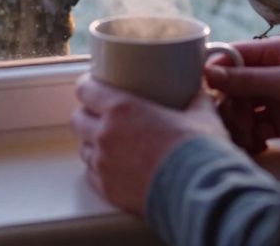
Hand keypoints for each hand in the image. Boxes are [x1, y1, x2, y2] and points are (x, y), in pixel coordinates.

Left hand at [71, 74, 231, 215]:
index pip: (85, 90)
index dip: (88, 86)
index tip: (94, 86)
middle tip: (101, 115)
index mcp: (122, 109)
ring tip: (110, 144)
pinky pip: (92, 175)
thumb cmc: (199, 151)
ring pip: (83, 148)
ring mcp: (103, 165)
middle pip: (78, 119)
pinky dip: (100, 170)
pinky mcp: (108, 191)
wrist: (199, 194)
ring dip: (92, 144)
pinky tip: (115, 169)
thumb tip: (200, 93)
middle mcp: (105, 135)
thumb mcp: (202, 115)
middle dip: (87, 115)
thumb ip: (196, 100)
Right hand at [205, 37, 279, 152]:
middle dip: (231, 104)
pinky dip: (252, 137)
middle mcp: (271, 74)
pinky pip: (254, 128)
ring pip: (242, 108)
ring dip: (241, 123)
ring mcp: (275, 99)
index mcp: (275, 53)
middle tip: (238, 122)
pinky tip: (259, 144)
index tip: (205, 89)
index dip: (217, 71)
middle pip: (234, 86)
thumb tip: (209, 72)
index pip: (234, 56)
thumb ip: (248, 79)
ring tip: (250, 136)